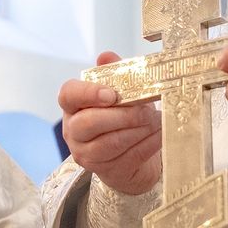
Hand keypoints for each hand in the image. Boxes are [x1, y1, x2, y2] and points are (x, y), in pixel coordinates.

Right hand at [58, 54, 161, 196]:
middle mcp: (73, 131)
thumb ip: (114, 74)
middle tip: (146, 111)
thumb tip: (106, 56)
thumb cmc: (124, 117)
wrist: (133, 156)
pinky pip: (128, 157)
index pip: (68, 95)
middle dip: (122, 116)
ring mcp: (87, 154)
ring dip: (137, 131)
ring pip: (110, 143)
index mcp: (73, 106)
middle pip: (88, 123)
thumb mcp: (122, 93)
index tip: (112, 94)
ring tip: (156, 121)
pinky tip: (159, 134)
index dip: (89, 93)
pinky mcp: (106, 171)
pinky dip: (148, 144)